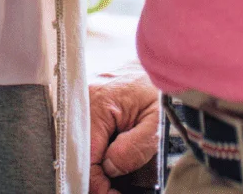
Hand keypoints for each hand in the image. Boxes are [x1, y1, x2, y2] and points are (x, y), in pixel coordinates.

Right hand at [89, 67, 160, 193]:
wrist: (163, 61)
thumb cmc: (160, 90)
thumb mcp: (156, 123)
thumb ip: (134, 149)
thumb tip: (109, 169)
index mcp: (97, 103)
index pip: (86, 158)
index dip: (98, 184)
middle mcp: (81, 98)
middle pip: (79, 151)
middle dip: (96, 174)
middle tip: (114, 187)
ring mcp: (80, 98)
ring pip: (80, 143)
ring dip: (95, 160)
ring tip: (115, 169)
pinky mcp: (84, 100)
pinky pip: (83, 132)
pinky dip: (94, 147)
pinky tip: (109, 153)